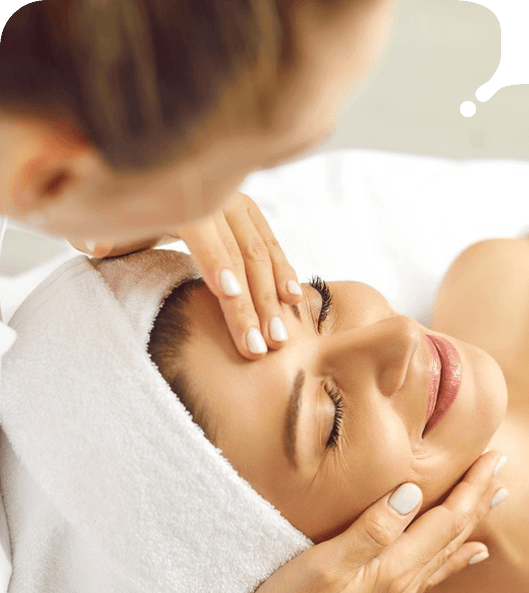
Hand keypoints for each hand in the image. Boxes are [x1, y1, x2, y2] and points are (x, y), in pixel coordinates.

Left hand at [69, 192, 301, 360]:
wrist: (140, 171)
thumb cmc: (121, 206)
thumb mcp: (104, 216)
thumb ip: (98, 231)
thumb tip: (97, 244)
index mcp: (180, 198)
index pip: (203, 235)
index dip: (216, 263)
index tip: (230, 295)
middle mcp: (216, 197)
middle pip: (240, 252)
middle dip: (252, 303)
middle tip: (259, 347)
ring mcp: (237, 201)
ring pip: (262, 251)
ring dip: (273, 298)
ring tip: (279, 338)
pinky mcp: (251, 211)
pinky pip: (272, 242)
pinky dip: (284, 271)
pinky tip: (294, 300)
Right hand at [230, 451, 506, 592]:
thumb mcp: (325, 564)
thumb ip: (371, 530)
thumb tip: (412, 494)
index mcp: (393, 569)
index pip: (446, 520)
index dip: (471, 487)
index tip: (492, 457)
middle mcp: (402, 584)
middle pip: (453, 534)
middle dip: (479, 498)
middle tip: (501, 467)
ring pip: (446, 551)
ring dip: (471, 522)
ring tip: (495, 501)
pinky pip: (432, 572)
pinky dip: (455, 557)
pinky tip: (468, 555)